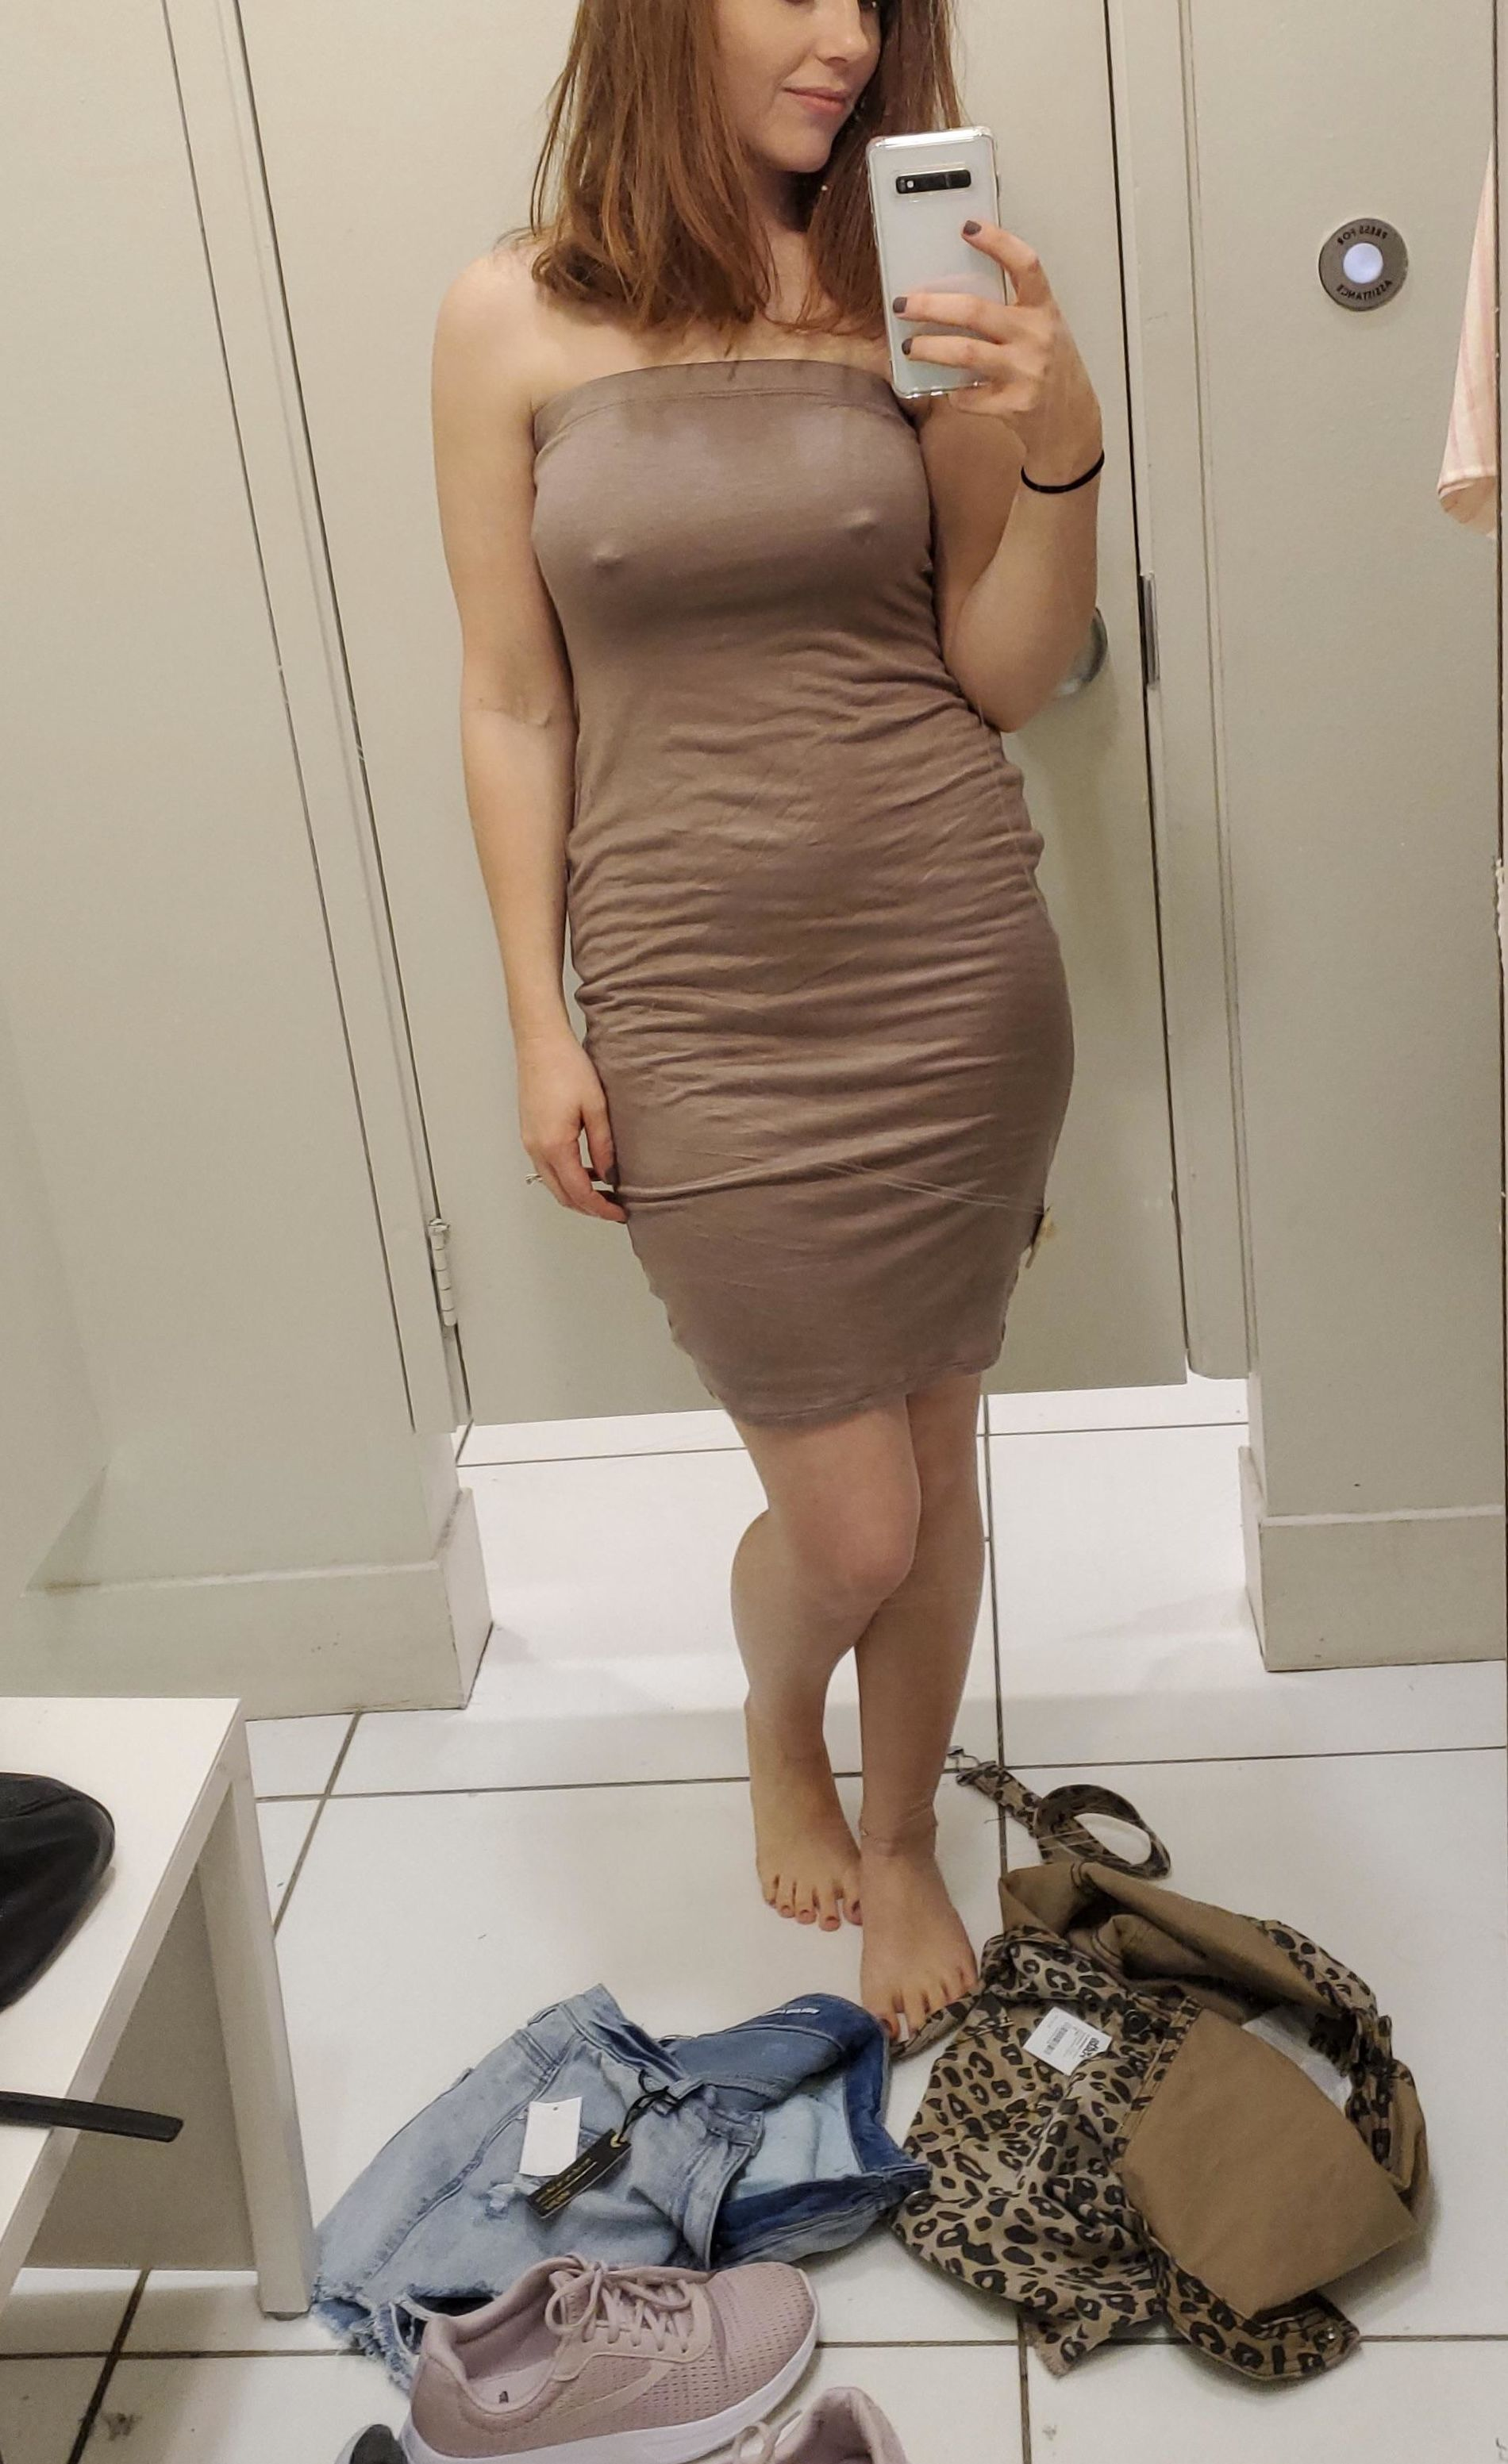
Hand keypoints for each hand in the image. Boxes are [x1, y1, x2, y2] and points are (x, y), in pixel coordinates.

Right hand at [517, 1027, 626, 1222]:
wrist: (541, 1042)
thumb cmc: (566, 1066)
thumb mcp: (596, 1108)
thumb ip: (603, 1146)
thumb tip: (609, 1175)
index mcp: (554, 1146)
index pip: (579, 1192)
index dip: (601, 1209)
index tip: (619, 1213)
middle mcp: (537, 1148)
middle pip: (562, 1195)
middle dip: (589, 1207)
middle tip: (614, 1208)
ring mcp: (529, 1141)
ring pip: (553, 1183)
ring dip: (577, 1193)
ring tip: (604, 1192)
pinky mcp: (529, 1133)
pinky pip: (547, 1167)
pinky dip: (566, 1176)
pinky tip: (586, 1169)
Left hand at [893, 220, 1102, 479]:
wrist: (1072, 422)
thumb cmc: (1049, 368)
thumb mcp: (1041, 329)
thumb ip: (1010, 311)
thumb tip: (952, 293)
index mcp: (1044, 309)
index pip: (1025, 264)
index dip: (997, 242)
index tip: (967, 227)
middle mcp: (1036, 336)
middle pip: (975, 310)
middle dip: (932, 305)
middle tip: (903, 304)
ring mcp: (1026, 371)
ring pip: (965, 353)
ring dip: (929, 348)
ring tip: (909, 347)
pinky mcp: (1014, 405)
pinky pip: (968, 396)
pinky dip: (953, 392)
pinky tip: (947, 388)